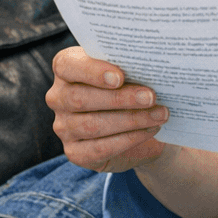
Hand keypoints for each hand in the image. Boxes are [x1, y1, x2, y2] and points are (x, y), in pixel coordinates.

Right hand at [46, 46, 170, 172]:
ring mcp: (64, 127)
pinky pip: (100, 148)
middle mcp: (58, 97)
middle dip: (120, 98)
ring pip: (92, 125)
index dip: (92, 71)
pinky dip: (129, 139)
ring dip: (131, 120)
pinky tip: (150, 130)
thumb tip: (150, 65)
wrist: (137, 121)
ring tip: (159, 114)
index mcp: (66, 68)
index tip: (120, 77)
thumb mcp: (128, 69)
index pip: (66, 65)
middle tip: (151, 97)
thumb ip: (129, 64)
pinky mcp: (75, 152)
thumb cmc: (130, 84)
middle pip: (81, 98)